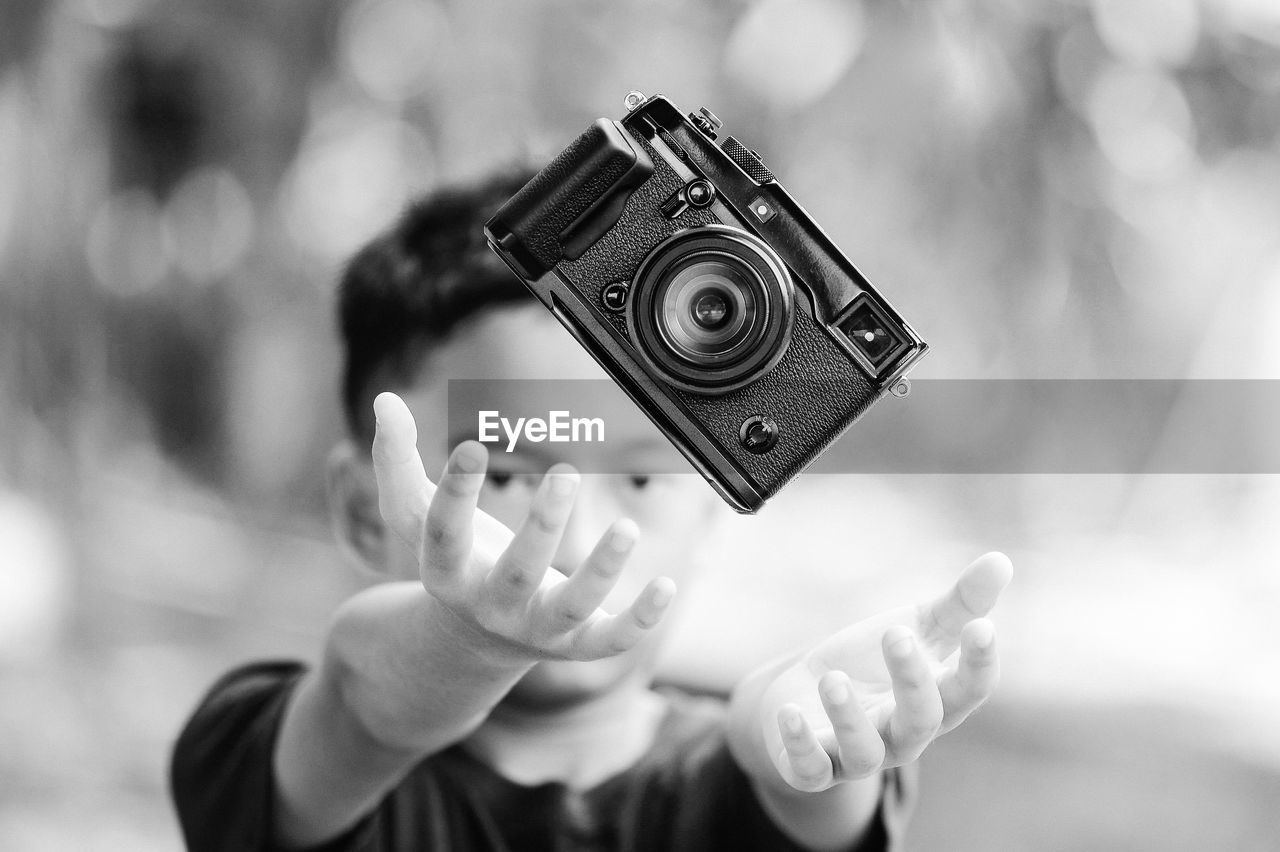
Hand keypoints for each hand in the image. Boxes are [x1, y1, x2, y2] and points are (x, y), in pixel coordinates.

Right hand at [370, 391, 675, 662]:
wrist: (469, 646)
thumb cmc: (450, 563)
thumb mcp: (414, 518)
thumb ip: (394, 460)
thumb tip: (383, 398)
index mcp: (446, 575)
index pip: (444, 537)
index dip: (454, 494)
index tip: (470, 446)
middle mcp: (491, 606)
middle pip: (516, 573)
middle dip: (541, 527)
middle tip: (566, 472)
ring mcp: (536, 630)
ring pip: (570, 606)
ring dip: (600, 571)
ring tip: (627, 526)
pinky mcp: (576, 646)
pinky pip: (611, 640)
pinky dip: (640, 619)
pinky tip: (666, 584)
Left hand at [763, 553, 1012, 791]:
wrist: (805, 697)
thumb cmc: (870, 665)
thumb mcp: (914, 630)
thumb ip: (958, 603)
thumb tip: (1002, 559)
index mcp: (933, 702)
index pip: (969, 691)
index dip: (979, 664)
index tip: (982, 626)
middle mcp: (901, 737)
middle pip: (922, 721)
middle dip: (912, 680)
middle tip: (896, 633)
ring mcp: (856, 756)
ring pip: (865, 752)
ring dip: (849, 717)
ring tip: (834, 679)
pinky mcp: (812, 767)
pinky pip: (809, 770)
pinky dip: (801, 746)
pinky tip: (790, 713)